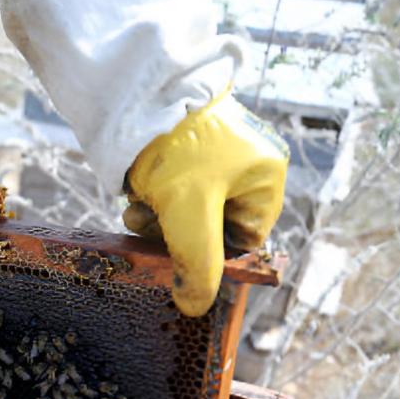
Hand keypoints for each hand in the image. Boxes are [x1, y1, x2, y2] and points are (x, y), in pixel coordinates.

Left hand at [124, 93, 287, 316]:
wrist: (135, 90)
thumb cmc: (176, 149)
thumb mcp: (190, 214)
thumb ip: (198, 266)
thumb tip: (196, 308)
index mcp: (265, 174)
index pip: (245, 237)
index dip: (211, 251)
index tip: (180, 251)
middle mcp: (244, 161)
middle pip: (210, 224)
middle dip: (176, 231)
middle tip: (150, 225)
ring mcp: (211, 151)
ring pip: (183, 207)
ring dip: (157, 216)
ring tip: (138, 206)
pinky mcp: (180, 145)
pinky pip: (167, 186)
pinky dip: (149, 194)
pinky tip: (134, 189)